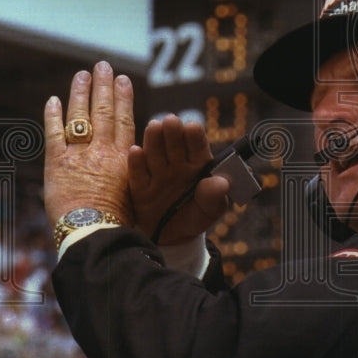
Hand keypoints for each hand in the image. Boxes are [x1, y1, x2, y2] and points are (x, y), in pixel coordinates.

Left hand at [44, 61, 135, 227]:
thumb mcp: (136, 193)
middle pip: (103, 111)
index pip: (124, 119)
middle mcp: (102, 150)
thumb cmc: (119, 220)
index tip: (123, 80)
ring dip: (80, 93)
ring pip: (80, 115)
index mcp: (124, 157)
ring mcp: (79, 154)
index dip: (123, 98)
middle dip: (103, 86)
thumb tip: (135, 157)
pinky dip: (52, 115)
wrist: (94, 231)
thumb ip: (132, 170)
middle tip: (103, 66)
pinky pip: (53, 133)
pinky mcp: (57, 162)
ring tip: (82, 74)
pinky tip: (52, 100)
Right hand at [127, 115, 229, 243]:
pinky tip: (136, 151)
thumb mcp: (211, 209)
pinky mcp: (140, 188)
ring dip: (154, 141)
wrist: (173, 237)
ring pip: (155, 154)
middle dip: (173, 132)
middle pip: (174, 146)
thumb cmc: (196, 216)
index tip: (192, 127)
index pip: (197, 147)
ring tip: (154, 128)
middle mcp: (176, 165)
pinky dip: (136, 164)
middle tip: (171, 121)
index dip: (194, 136)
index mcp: (197, 164)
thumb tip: (222, 183)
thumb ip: (215, 196)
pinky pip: (137, 175)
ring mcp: (157, 174)